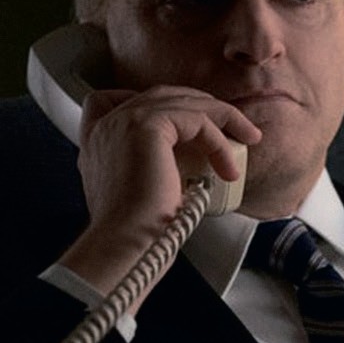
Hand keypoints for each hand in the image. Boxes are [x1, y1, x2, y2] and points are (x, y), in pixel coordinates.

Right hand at [57, 86, 260, 306]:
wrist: (126, 246)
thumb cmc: (137, 233)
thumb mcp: (138, 191)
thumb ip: (147, 168)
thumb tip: (182, 168)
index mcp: (97, 139)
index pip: (113, 98)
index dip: (152, 104)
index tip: (182, 122)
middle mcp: (106, 124)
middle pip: (160, 95)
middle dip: (200, 108)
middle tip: (230, 127)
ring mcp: (124, 121)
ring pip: (183, 103)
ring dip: (222, 118)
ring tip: (247, 137)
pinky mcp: (146, 126)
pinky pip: (196, 119)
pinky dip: (219, 140)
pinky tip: (229, 166)